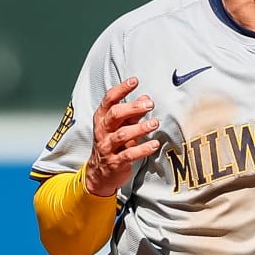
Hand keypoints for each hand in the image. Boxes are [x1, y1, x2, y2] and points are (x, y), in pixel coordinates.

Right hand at [84, 77, 160, 197]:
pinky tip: (155, 144)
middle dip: (132, 107)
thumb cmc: (112, 145)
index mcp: (102, 119)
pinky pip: (129, 155)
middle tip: (149, 104)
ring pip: (122, 134)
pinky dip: (142, 149)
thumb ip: (132, 113)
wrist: (100, 174)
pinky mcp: (115, 162)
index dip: (121, 89)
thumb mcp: (120, 127)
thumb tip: (146, 98)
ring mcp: (108, 147)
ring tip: (155, 123)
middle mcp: (102, 131)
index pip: (109, 100)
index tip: (134, 81)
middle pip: (115, 115)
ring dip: (140, 128)